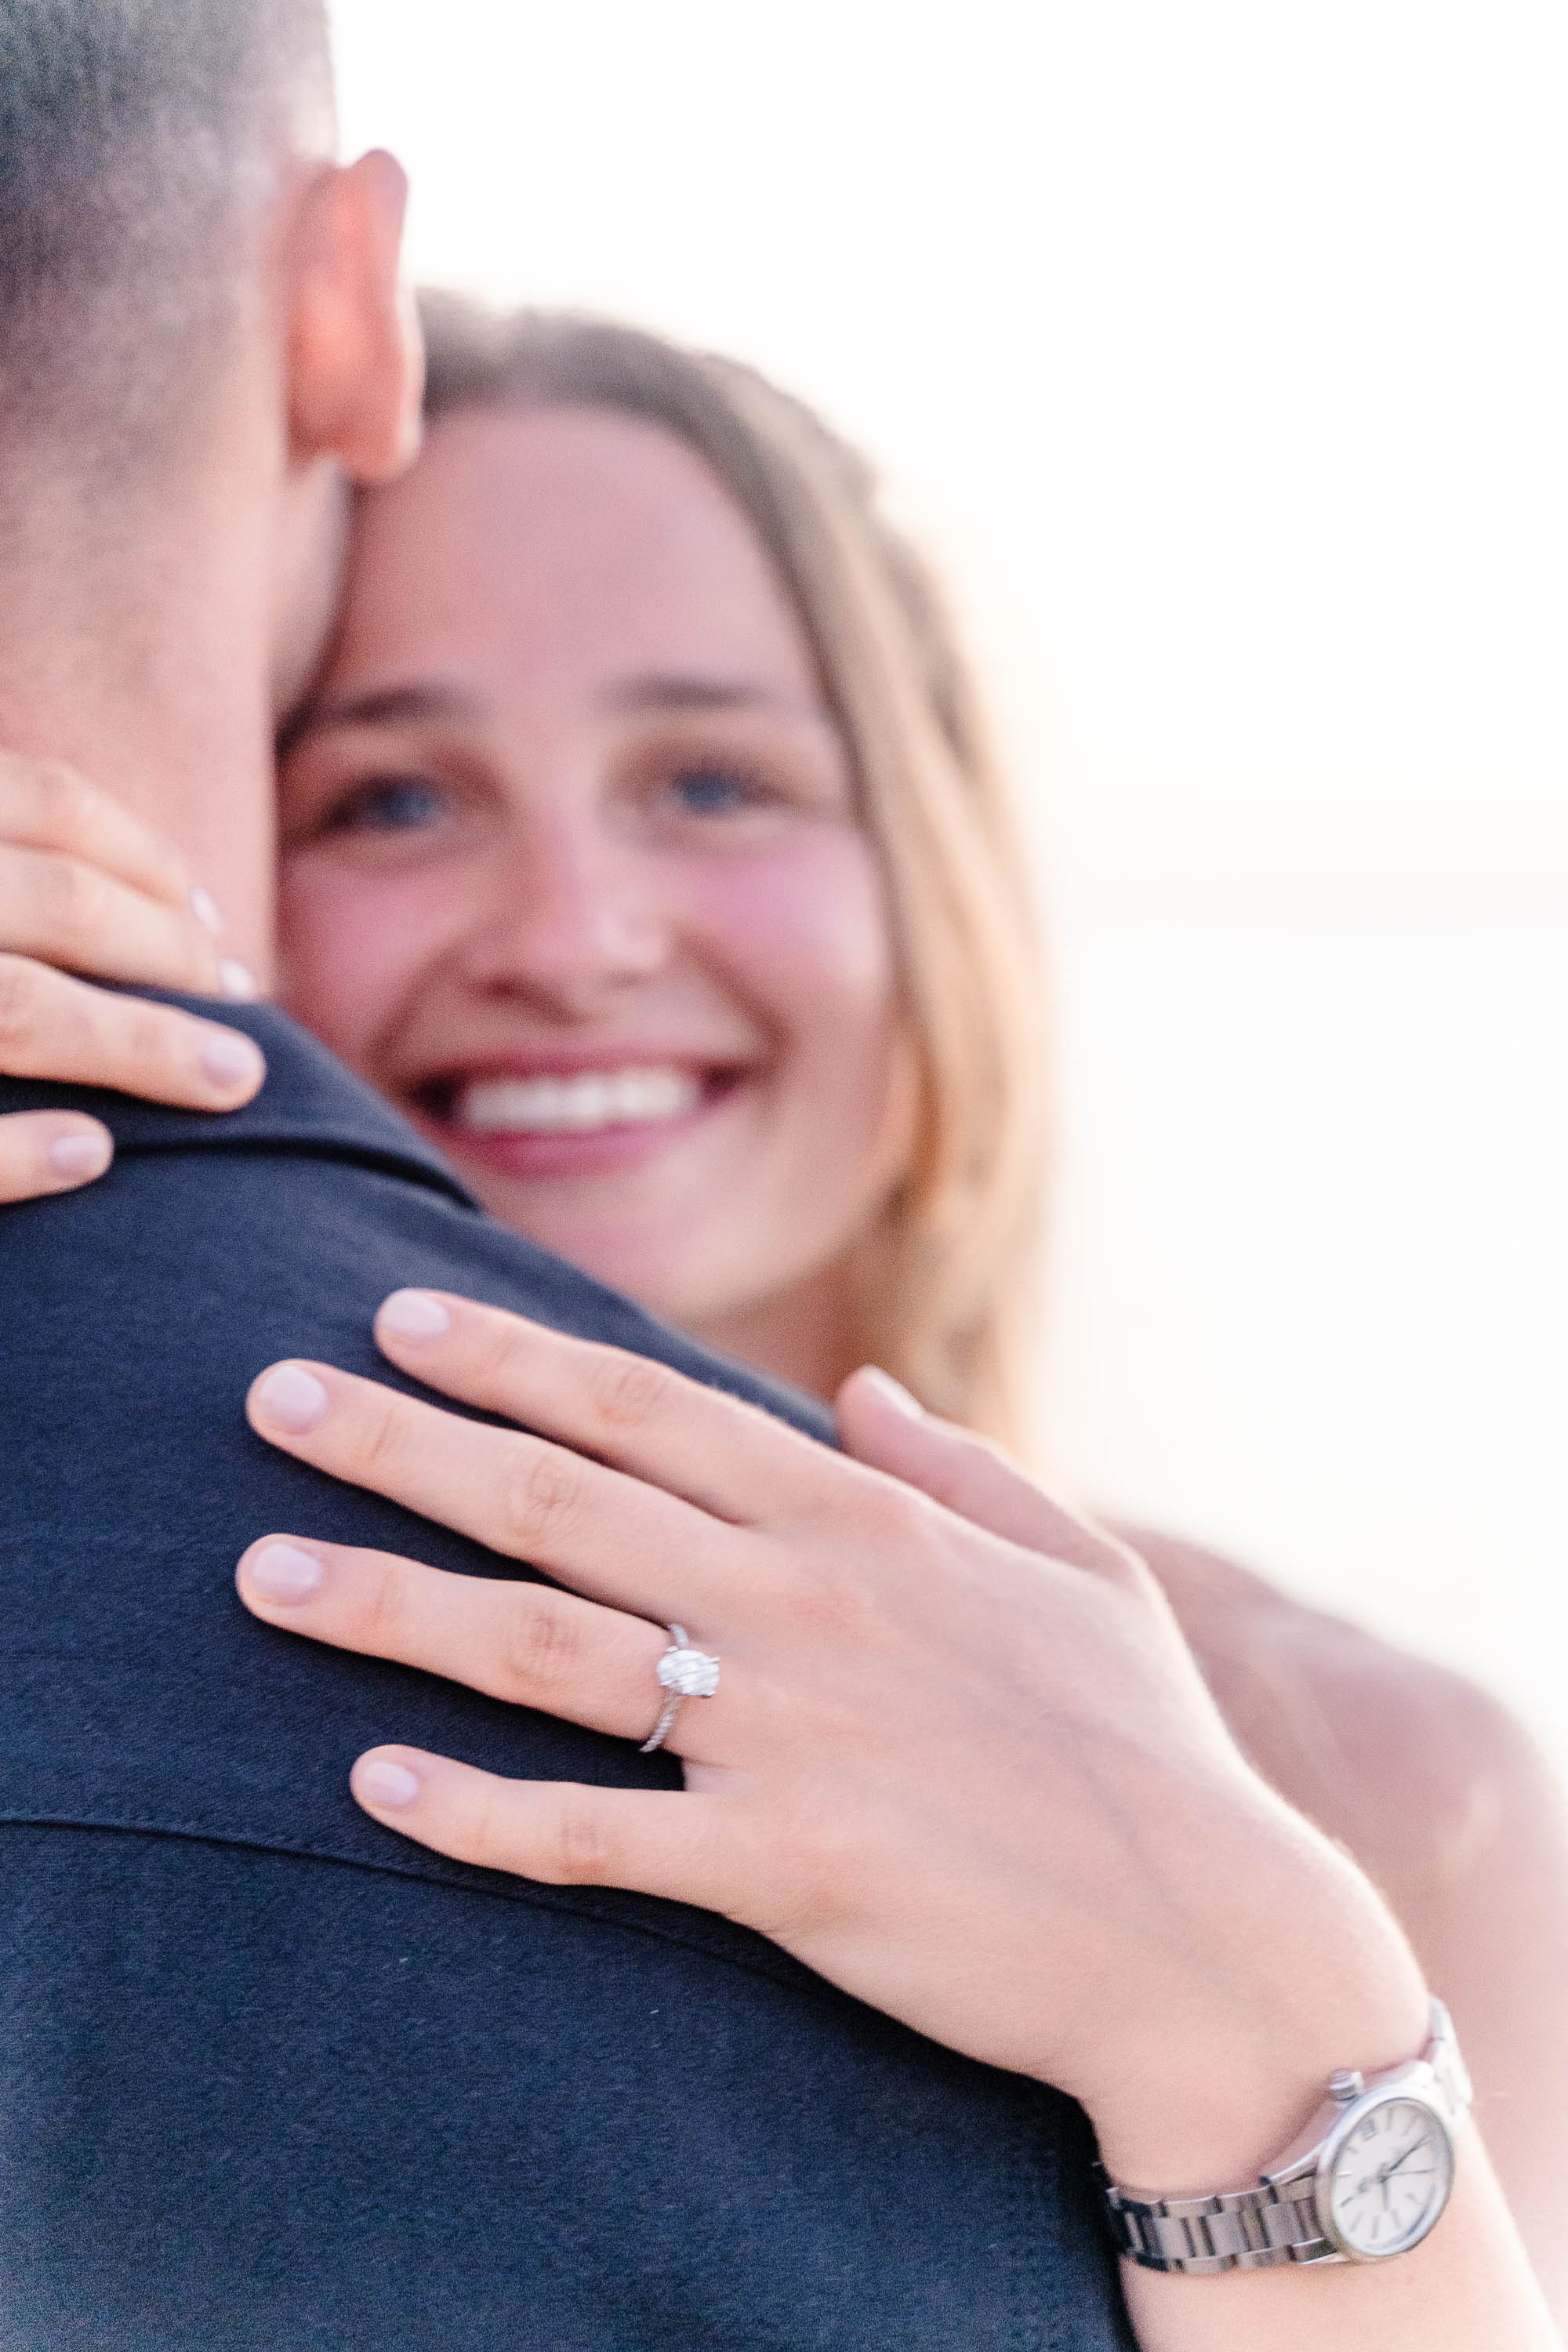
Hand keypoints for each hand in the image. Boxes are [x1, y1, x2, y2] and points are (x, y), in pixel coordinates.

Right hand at [0, 755, 265, 1201]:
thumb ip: (11, 867)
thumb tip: (145, 907)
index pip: (49, 802)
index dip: (145, 861)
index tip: (210, 921)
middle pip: (61, 902)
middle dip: (174, 957)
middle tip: (244, 1004)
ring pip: (20, 1011)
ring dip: (141, 1045)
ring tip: (231, 1079)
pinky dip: (20, 1149)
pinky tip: (95, 1156)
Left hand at [238, 1291, 1429, 2192]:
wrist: (1206, 1937)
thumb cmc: (1146, 1741)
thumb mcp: (1079, 1563)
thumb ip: (959, 1467)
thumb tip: (861, 1393)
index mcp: (863, 1518)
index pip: (645, 1407)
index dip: (509, 1359)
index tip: (399, 1318)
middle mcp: (802, 1602)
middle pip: (558, 1500)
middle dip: (401, 1443)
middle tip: (269, 1400)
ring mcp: (784, 1734)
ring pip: (540, 1647)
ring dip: (387, 1607)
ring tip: (261, 1574)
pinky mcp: (780, 1871)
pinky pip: (595, 1836)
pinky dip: (480, 1815)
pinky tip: (375, 1788)